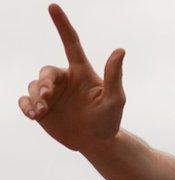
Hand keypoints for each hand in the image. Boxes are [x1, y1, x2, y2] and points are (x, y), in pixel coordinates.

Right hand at [20, 4, 125, 151]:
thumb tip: (120, 50)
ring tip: (41, 110)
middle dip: (43, 83)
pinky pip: (25, 101)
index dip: (62, 25)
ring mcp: (51, 94)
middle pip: (46, 72)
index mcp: (81, 72)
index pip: (71, 44)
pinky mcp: (40, 108)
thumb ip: (114, 76)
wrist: (96, 142)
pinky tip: (33, 114)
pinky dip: (25, 105)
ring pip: (33, 87)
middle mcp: (64, 80)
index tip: (53, 7)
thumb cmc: (109, 120)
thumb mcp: (115, 99)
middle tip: (47, 96)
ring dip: (35, 97)